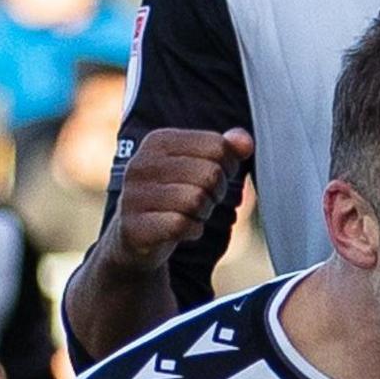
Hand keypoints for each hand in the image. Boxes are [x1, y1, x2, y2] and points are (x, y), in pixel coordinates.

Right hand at [99, 128, 252, 275]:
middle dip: (216, 192)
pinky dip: (192, 231)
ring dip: (203, 213)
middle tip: (203, 200)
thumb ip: (224, 148)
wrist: (135, 237)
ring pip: (196, 200)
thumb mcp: (198, 166)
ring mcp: (134, 196)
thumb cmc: (173, 196)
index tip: (215, 177)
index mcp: (157, 141)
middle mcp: (141, 164)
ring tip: (189, 214)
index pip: (216, 145)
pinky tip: (181, 230)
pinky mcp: (134, 227)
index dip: (228, 166)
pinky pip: (182, 226)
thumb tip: (246, 143)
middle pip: (210, 174)